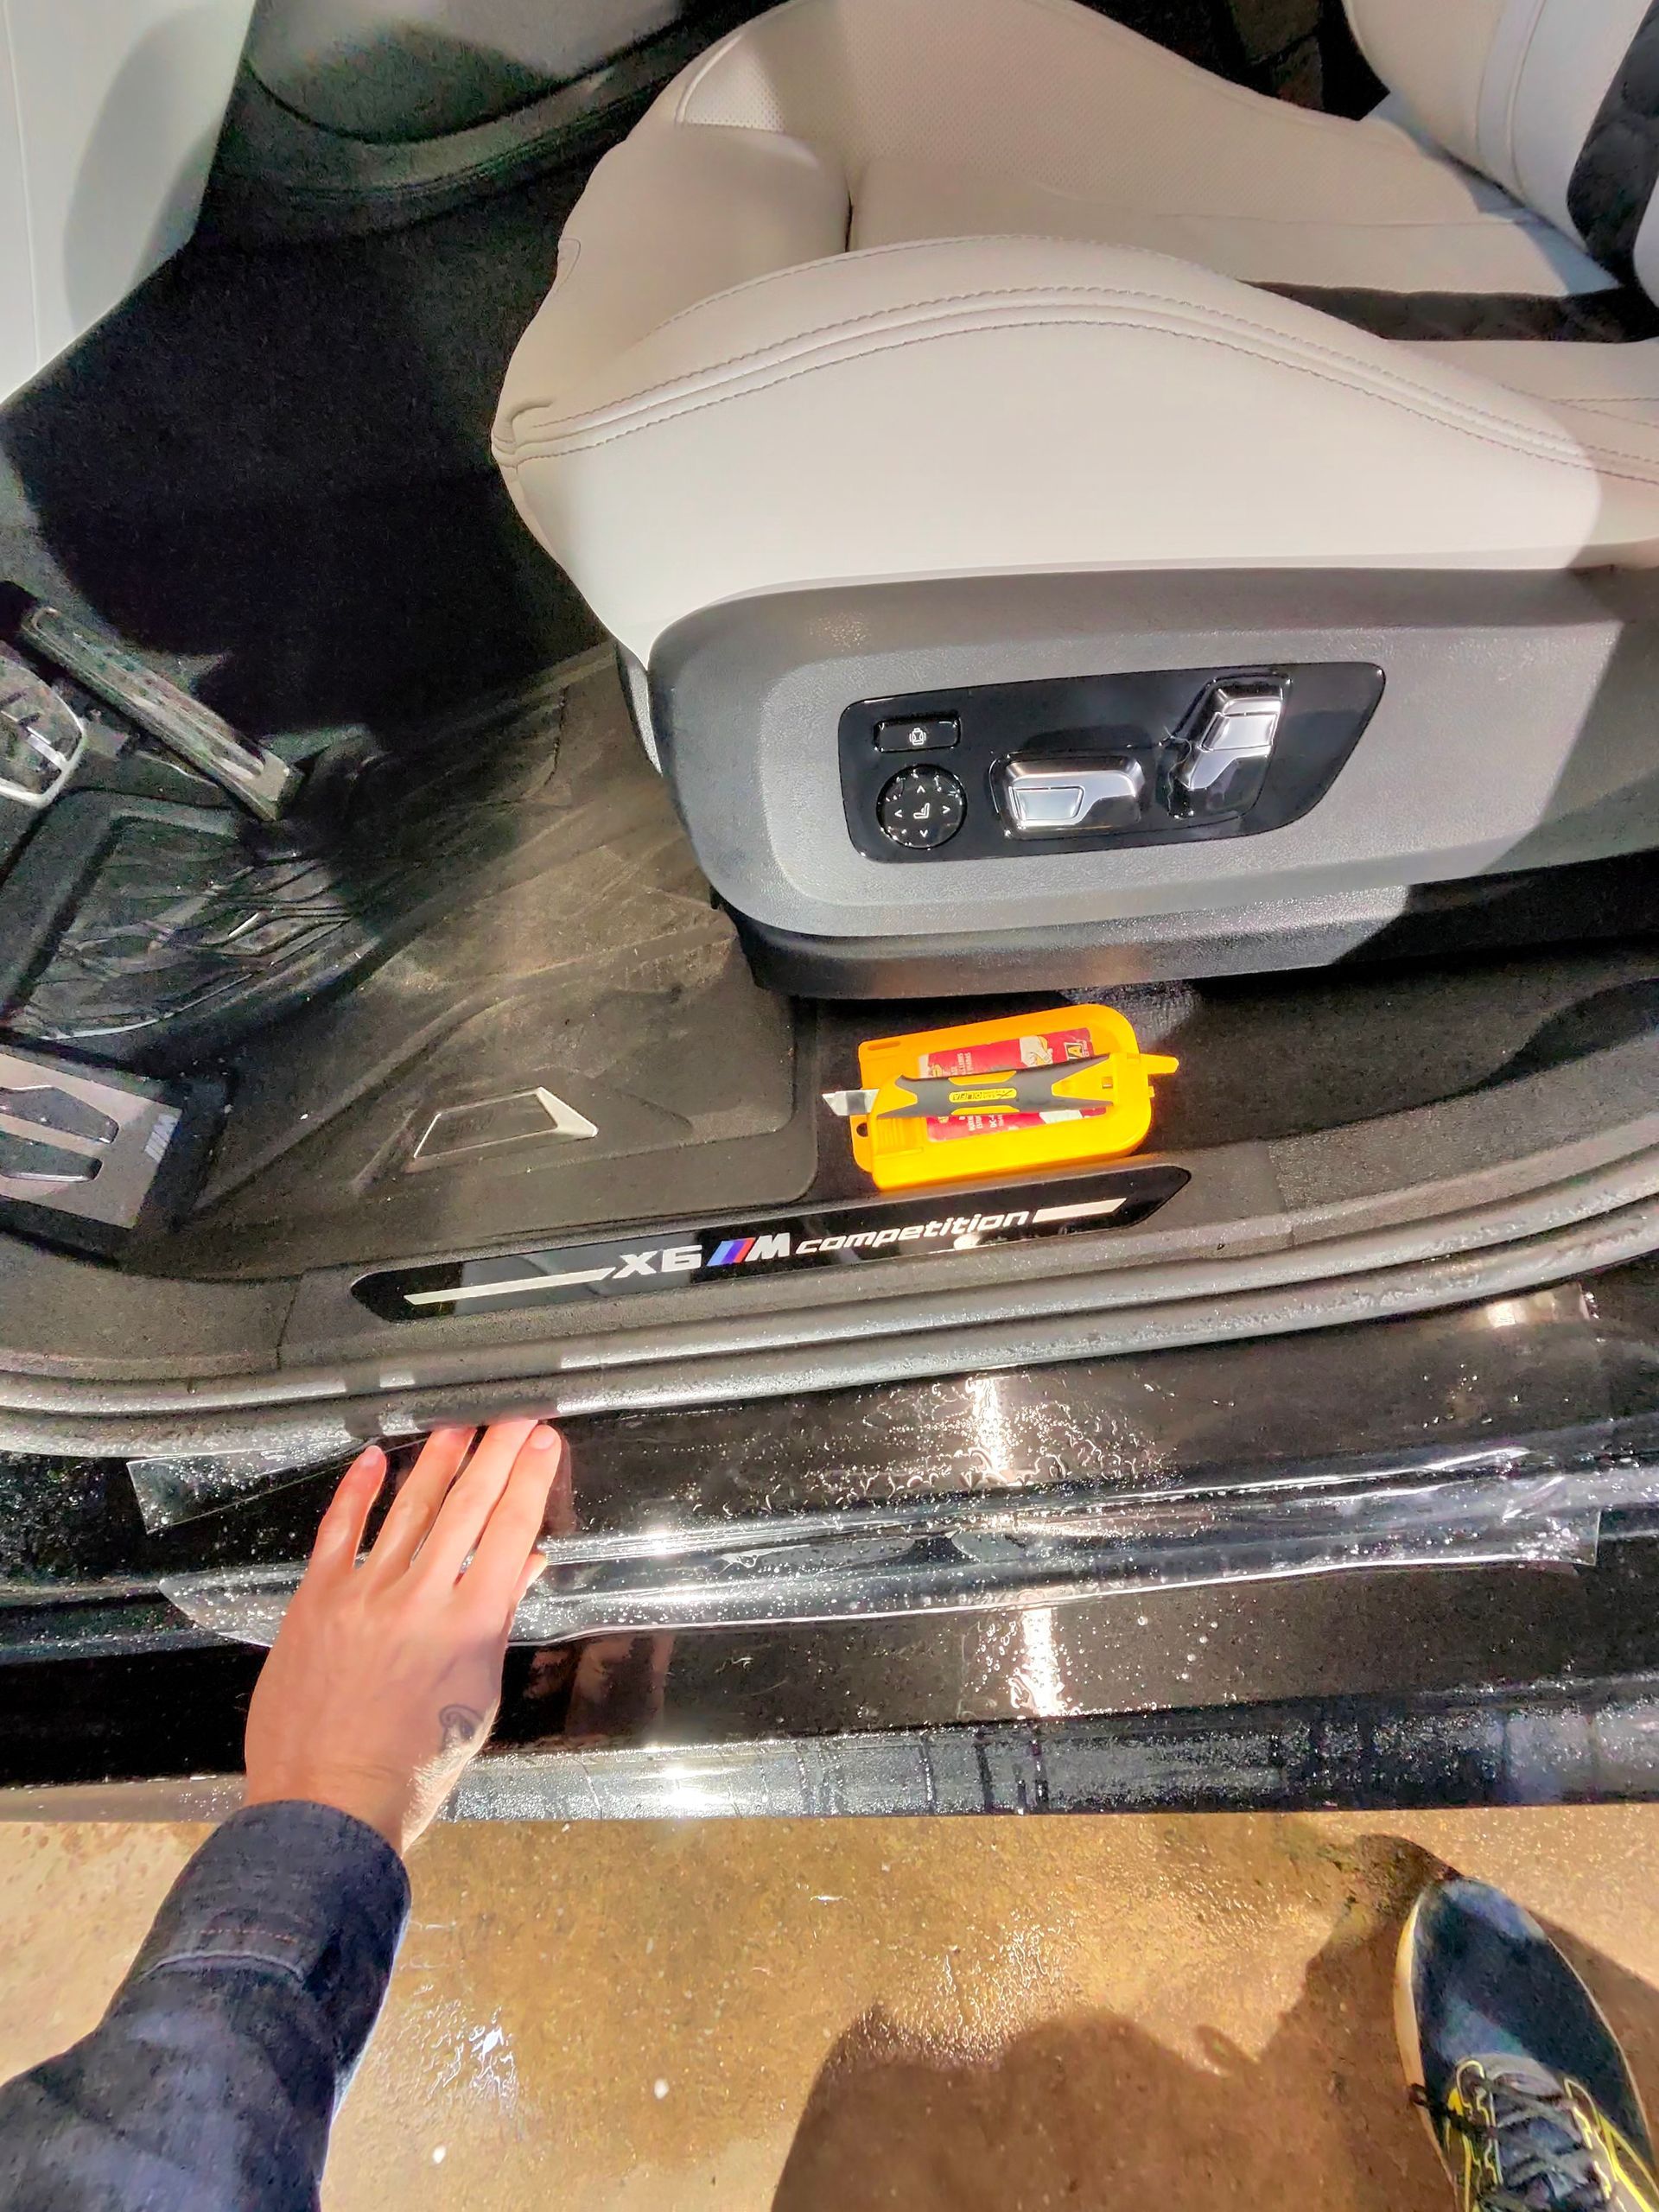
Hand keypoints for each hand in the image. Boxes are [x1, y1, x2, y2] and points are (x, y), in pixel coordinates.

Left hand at [244, 1420, 564, 1854]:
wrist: (327, 1806)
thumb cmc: (412, 1767)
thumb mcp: (476, 1698)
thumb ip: (497, 1624)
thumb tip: (523, 1564)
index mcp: (471, 1627)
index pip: (510, 1532)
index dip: (531, 1479)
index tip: (545, 1442)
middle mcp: (421, 1600)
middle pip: (467, 1507)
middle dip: (496, 1454)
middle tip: (516, 1415)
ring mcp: (364, 1596)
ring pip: (409, 1510)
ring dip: (437, 1461)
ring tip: (460, 1426)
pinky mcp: (316, 1603)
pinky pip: (339, 1533)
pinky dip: (357, 1493)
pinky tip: (375, 1460)